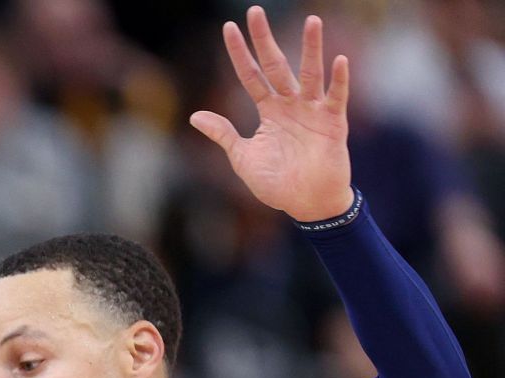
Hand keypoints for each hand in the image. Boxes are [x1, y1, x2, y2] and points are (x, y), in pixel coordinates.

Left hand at [190, 8, 352, 223]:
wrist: (305, 204)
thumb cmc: (277, 182)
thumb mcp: (242, 157)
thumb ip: (222, 134)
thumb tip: (194, 116)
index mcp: (268, 110)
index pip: (251, 75)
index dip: (240, 54)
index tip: (228, 28)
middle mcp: (290, 104)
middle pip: (276, 65)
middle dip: (265, 40)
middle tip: (254, 11)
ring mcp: (312, 111)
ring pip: (310, 74)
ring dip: (311, 48)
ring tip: (311, 20)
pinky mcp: (333, 123)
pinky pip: (336, 97)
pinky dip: (339, 80)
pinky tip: (339, 59)